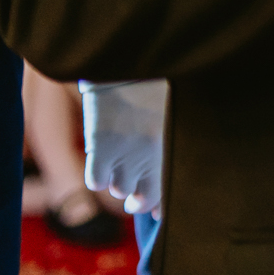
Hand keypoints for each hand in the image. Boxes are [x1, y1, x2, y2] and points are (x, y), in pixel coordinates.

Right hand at [81, 80, 167, 213]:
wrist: (127, 61)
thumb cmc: (155, 79)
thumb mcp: (173, 109)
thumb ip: (171, 140)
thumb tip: (166, 171)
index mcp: (176, 144)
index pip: (171, 189)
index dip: (164, 204)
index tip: (160, 213)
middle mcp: (154, 154)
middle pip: (143, 197)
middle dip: (138, 202)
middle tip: (134, 202)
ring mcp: (127, 153)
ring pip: (120, 189)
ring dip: (119, 183)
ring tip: (120, 170)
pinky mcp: (101, 149)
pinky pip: (97, 181)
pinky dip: (98, 176)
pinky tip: (100, 163)